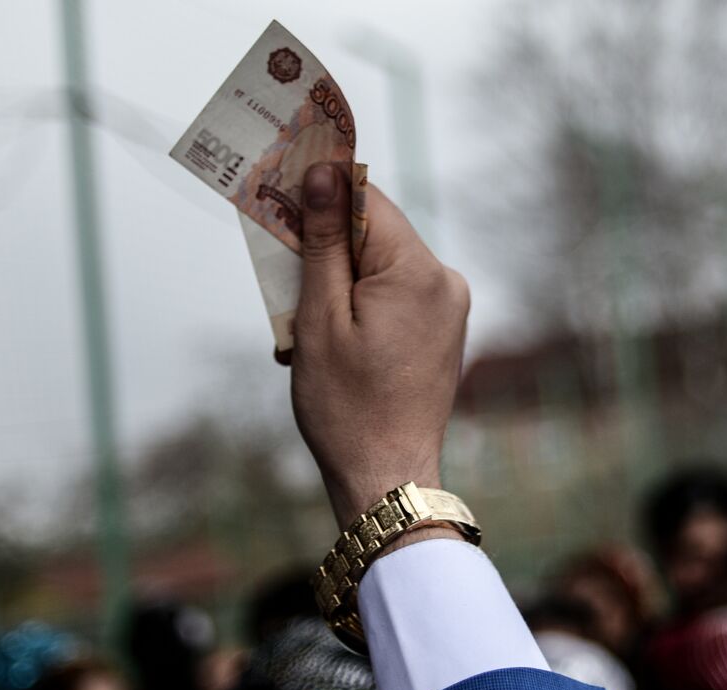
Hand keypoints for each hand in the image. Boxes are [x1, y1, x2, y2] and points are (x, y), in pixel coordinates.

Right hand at [288, 163, 470, 530]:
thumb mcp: (320, 318)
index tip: (277, 197)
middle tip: (281, 281)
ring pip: (379, 266)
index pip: (365, 200)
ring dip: (335, 286)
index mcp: (419, 272)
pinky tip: (330, 345)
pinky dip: (357, 308)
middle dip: (322, 252)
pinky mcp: (443, 331)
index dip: (318, 195)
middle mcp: (445, 281)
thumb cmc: (347, 409)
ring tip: (303, 332)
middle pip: (372, 233)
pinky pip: (393, 297)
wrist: (387, 480)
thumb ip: (322, 241)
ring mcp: (449, 308)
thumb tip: (323, 171)